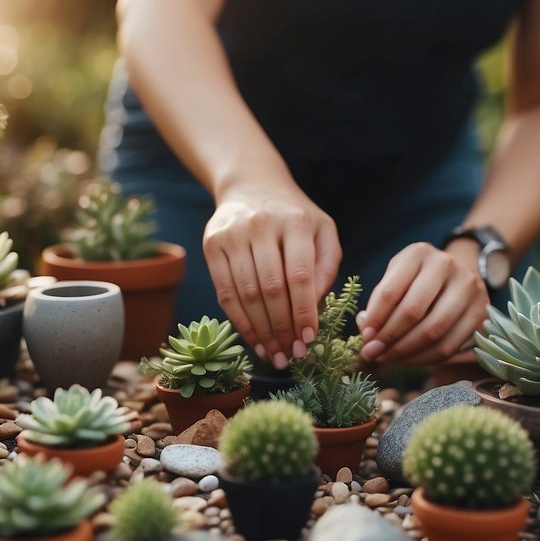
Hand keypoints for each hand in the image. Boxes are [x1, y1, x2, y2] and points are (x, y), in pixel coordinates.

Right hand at [203, 184, 341, 367]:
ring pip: (246, 294)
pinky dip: (240, 323)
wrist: (251, 185)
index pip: (300, 276)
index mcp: (295, 221)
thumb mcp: (322, 230)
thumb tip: (316, 306)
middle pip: (271, 289)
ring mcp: (232, 234)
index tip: (309, 340)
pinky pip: (225, 293)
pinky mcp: (212, 244)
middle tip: (291, 356)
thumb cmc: (294, 216)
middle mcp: (261, 225)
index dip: (304, 312)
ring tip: (273, 355)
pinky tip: (254, 341)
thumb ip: (327, 265)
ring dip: (261, 331)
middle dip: (282, 329)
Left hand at [356, 240, 489, 365]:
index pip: (390, 291)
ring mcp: (468, 288)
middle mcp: (446, 265)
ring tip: (388, 358)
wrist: (458, 275)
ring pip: (433, 331)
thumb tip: (367, 333)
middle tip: (372, 353)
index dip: (375, 318)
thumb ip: (379, 302)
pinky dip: (425, 359)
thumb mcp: (395, 278)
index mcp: (418, 254)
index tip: (365, 336)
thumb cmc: (417, 280)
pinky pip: (450, 345)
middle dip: (389, 338)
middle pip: (413, 311)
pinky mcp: (481, 312)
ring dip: (405, 352)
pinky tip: (408, 360)